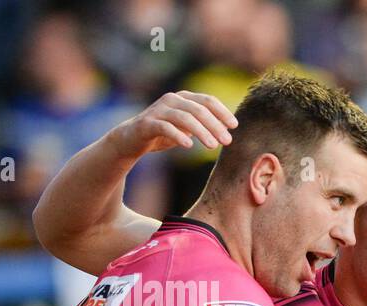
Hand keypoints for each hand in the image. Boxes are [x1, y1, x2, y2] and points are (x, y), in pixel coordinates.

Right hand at [109, 91, 236, 159]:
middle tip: (227, 141)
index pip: (207, 100)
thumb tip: (228, 130)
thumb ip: (203, 125)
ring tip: (213, 146)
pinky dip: (178, 136)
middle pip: (198, 109)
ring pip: (184, 118)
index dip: (222, 112)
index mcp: (183, 98)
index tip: (234, 126)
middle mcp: (171, 100)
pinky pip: (165, 128)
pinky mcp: (146, 123)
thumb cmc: (164, 133)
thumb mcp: (187, 128)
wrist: (132, 139)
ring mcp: (158, 110)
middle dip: (215, 125)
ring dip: (201, 132)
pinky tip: (189, 146)